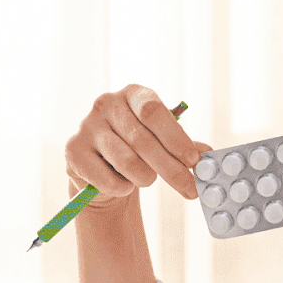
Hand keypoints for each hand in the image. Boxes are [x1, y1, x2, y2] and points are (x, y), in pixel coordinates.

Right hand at [64, 85, 210, 209]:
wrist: (101, 168)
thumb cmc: (137, 150)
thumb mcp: (162, 141)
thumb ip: (184, 147)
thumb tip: (209, 154)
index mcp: (132, 93)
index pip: (154, 111)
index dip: (176, 138)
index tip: (195, 161)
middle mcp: (106, 104)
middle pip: (143, 140)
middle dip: (171, 169)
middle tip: (190, 189)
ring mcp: (87, 126)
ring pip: (126, 162)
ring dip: (145, 178)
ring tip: (147, 179)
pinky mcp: (73, 151)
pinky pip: (107, 179)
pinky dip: (122, 188)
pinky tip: (123, 184)